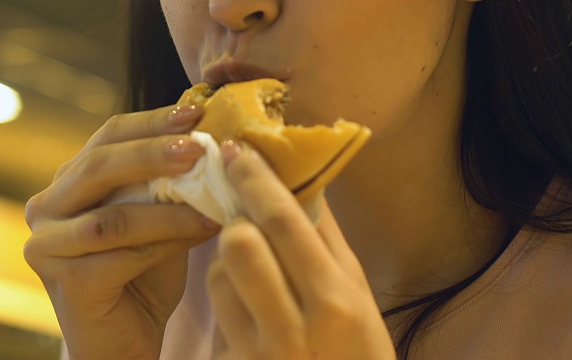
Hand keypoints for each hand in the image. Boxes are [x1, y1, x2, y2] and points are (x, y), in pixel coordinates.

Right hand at [24, 105, 219, 359]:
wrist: (127, 339)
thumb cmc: (146, 274)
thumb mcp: (159, 217)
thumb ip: (169, 184)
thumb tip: (212, 142)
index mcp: (71, 183)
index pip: (108, 136)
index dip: (152, 121)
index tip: (195, 112)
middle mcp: (48, 207)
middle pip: (101, 166)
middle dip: (154, 153)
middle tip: (199, 148)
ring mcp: (47, 246)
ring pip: (114, 216)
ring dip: (171, 208)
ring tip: (215, 201)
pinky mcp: (64, 282)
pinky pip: (120, 255)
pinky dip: (167, 243)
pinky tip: (204, 234)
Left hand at [207, 144, 395, 359]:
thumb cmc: (358, 351)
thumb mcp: (358, 296)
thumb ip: (327, 241)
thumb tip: (303, 183)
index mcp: (337, 299)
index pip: (285, 222)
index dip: (256, 179)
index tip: (237, 148)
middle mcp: (296, 326)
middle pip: (241, 242)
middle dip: (236, 214)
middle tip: (240, 203)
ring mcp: (260, 351)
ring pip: (219, 273)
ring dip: (228, 256)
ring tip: (251, 262)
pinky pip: (216, 309)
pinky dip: (225, 289)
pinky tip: (244, 295)